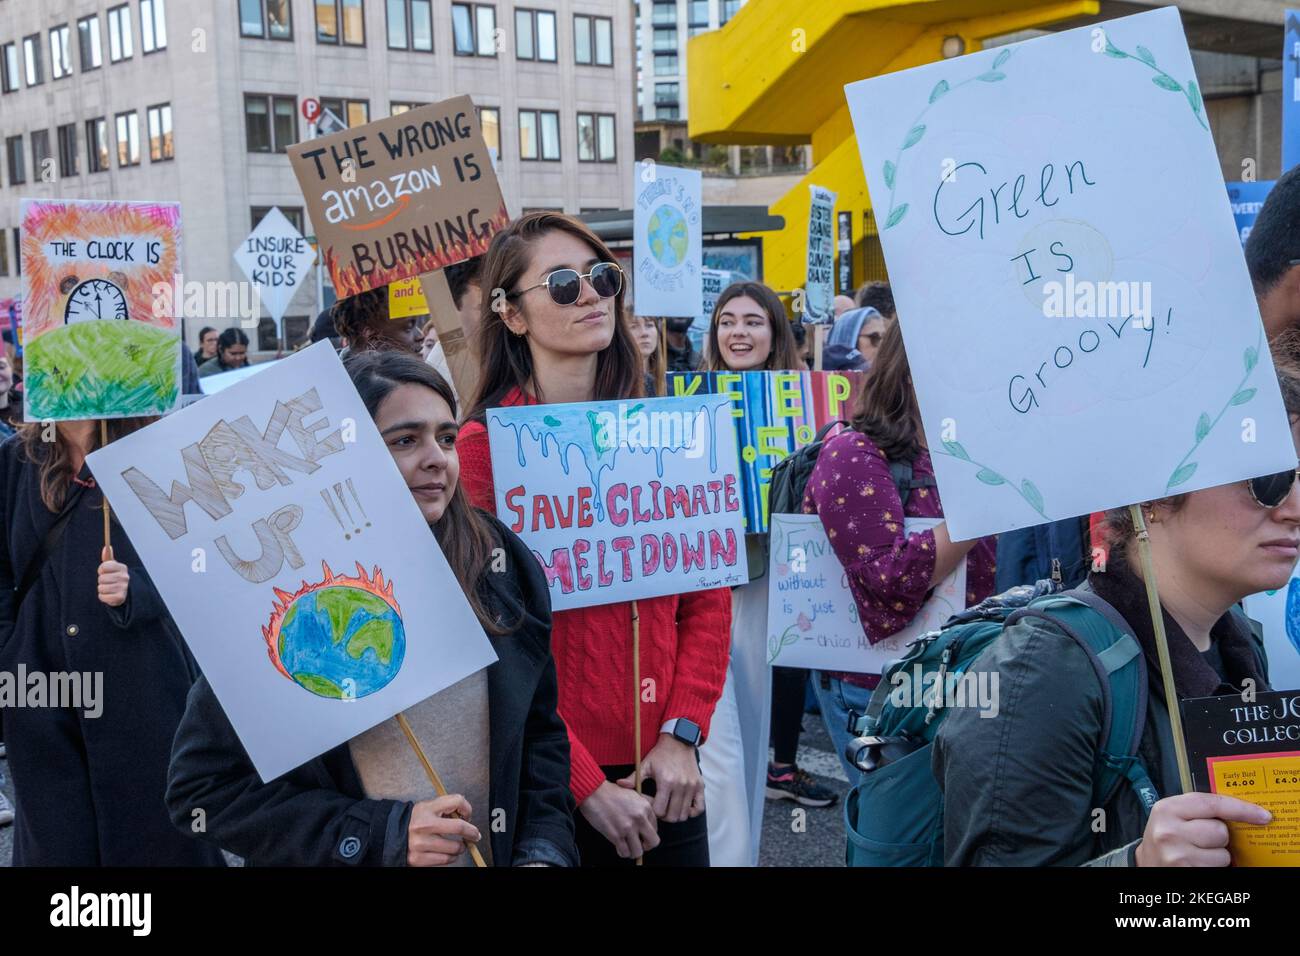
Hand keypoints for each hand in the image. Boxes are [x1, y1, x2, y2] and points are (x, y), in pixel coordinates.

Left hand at [97, 546, 128, 607]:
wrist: (127, 593)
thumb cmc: (116, 578)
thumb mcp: (113, 567)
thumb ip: (109, 557)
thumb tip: (107, 547)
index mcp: (122, 568)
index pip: (104, 567)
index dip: (101, 570)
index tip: (105, 572)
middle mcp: (124, 577)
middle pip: (101, 578)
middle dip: (102, 581)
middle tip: (109, 582)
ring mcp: (123, 587)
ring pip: (101, 588)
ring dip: (102, 590)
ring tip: (109, 589)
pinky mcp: (120, 598)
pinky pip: (102, 597)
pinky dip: (103, 597)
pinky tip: (109, 595)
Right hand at [406, 793, 480, 866]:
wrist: (390, 835)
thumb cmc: (413, 821)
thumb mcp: (426, 807)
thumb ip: (445, 807)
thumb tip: (465, 816)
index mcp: (426, 809)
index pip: (456, 801)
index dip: (467, 809)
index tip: (468, 816)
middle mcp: (423, 825)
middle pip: (459, 827)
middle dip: (472, 832)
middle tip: (475, 835)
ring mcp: (421, 843)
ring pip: (454, 847)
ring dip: (461, 847)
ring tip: (459, 845)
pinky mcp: (418, 859)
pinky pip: (445, 860)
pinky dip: (451, 857)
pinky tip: (449, 853)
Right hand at [578, 780, 658, 858]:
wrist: (594, 792)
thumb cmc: (610, 792)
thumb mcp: (632, 794)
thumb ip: (642, 808)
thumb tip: (645, 825)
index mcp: (646, 807)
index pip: (656, 828)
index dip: (648, 834)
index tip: (641, 835)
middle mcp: (640, 818)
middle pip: (653, 842)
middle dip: (646, 846)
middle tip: (638, 844)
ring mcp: (628, 827)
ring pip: (638, 851)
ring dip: (632, 851)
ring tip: (627, 846)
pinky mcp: (616, 835)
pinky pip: (624, 853)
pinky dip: (622, 852)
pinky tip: (618, 846)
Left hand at [617, 734, 704, 822]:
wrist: (679, 741)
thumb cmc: (660, 754)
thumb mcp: (645, 765)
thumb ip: (633, 778)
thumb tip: (619, 785)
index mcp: (666, 782)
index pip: (659, 810)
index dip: (653, 811)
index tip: (650, 804)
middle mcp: (681, 786)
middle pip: (672, 816)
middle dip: (664, 816)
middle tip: (659, 808)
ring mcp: (692, 787)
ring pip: (684, 814)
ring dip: (675, 815)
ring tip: (669, 807)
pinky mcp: (700, 786)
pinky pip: (699, 808)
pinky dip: (691, 812)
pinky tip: (682, 806)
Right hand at [1135, 792, 1270, 866]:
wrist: (1146, 862)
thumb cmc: (1165, 835)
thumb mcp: (1174, 815)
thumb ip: (1199, 808)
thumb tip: (1242, 810)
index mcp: (1168, 809)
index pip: (1212, 804)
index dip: (1241, 809)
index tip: (1262, 815)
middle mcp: (1169, 831)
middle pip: (1220, 831)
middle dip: (1220, 835)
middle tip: (1204, 837)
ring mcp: (1177, 855)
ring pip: (1223, 853)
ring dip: (1218, 854)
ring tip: (1199, 852)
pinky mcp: (1186, 872)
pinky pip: (1218, 868)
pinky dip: (1214, 866)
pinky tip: (1198, 862)